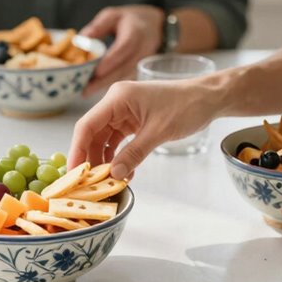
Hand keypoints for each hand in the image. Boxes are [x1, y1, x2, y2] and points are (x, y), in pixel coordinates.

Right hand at [68, 77, 221, 179]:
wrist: (208, 99)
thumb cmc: (186, 106)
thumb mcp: (158, 132)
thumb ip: (134, 153)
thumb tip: (114, 175)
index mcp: (117, 98)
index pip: (87, 125)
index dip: (77, 150)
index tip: (74, 172)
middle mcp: (116, 103)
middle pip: (92, 134)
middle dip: (90, 158)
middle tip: (88, 183)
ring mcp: (123, 112)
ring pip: (103, 140)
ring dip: (105, 160)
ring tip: (107, 181)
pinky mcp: (132, 120)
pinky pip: (117, 141)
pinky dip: (118, 157)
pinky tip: (123, 172)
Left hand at [80, 5, 164, 95]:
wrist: (156, 26)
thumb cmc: (131, 20)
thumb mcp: (113, 16)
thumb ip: (98, 27)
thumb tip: (80, 40)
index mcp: (136, 32)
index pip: (125, 47)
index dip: (111, 60)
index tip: (95, 72)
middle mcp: (143, 49)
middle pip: (124, 67)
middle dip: (104, 80)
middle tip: (85, 90)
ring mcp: (144, 61)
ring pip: (126, 76)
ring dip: (107, 85)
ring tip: (87, 91)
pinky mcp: (142, 70)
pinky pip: (127, 78)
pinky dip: (113, 84)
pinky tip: (97, 88)